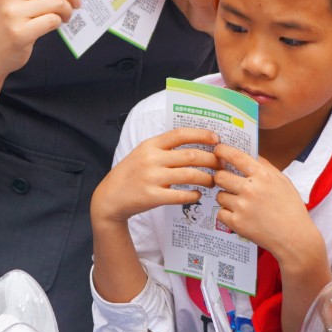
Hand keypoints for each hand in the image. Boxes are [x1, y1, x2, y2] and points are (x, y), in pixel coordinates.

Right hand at [91, 128, 221, 226]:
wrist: (110, 197)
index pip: (180, 134)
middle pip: (191, 156)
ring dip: (207, 178)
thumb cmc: (131, 173)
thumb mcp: (142, 153)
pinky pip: (181, 195)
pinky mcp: (153, 196)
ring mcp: (152, 178)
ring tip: (213, 181)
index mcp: (150, 145)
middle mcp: (152, 159)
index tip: (216, 139)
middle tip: (221, 165)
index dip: (201, 135)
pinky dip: (194, 195)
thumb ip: (164, 148)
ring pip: (190, 175)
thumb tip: (195, 143)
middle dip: (211, 160)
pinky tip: (197, 194)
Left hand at [210, 145, 322, 267]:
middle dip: (221, 177)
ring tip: (241, 204)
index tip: (218, 150)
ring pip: (220, 195)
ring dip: (226, 197)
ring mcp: (242, 206)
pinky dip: (227, 214)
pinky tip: (241, 216)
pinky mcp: (237, 223)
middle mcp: (251, 189)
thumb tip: (249, 154)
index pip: (235, 156)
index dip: (222, 150)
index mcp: (263, 175)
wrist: (295, 238)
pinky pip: (221, 212)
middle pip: (220, 175)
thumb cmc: (291, 209)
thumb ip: (265, 166)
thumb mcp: (284, 181)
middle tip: (227, 182)